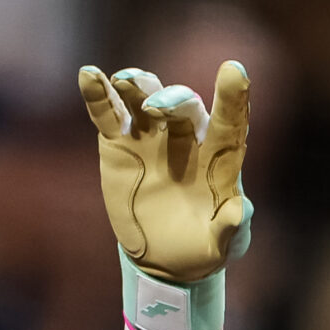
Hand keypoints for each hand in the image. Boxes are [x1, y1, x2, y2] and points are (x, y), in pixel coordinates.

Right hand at [77, 60, 251, 282]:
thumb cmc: (204, 246)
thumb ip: (232, 228)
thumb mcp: (222, 244)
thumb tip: (240, 213)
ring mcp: (150, 136)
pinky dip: (98, 93)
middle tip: (157, 108)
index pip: (230, 122)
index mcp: (219, 157)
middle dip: (171, 99)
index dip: (233, 97)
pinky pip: (108, 113)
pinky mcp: (119, 143)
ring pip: (144, 97)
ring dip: (136, 84)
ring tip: (124, 82)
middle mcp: (185, 137)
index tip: (234, 70)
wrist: (166, 259)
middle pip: (182, 104)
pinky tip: (88, 75)